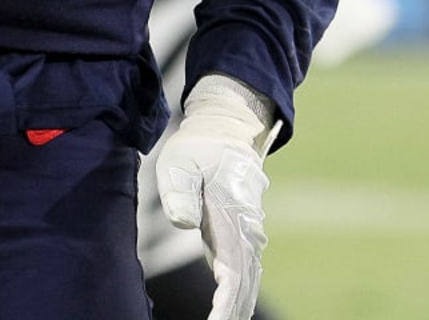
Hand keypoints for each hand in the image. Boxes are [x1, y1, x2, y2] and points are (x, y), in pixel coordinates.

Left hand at [156, 75, 280, 319]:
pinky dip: (237, 297)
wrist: (226, 127)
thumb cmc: (198, 145)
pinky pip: (243, 272)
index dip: (226, 302)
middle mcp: (246, 227)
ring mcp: (247, 231)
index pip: (234, 269)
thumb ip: (180, 189)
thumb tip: (185, 222)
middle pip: (245, 283)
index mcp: (233, 213)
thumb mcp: (180, 159)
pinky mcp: (239, 234)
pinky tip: (226, 314)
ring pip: (248, 280)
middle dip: (232, 313)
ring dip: (236, 308)